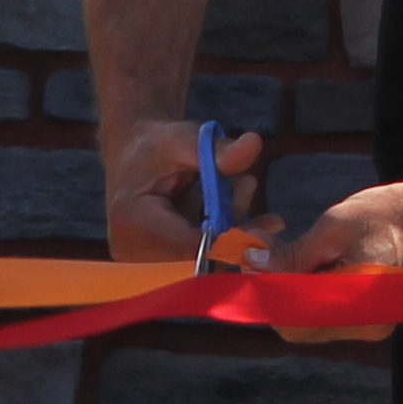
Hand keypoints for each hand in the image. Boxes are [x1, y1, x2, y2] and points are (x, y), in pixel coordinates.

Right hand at [103, 118, 255, 262]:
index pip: (188, 245)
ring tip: (249, 190)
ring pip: (205, 260)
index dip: (230, 239)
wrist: (133, 154)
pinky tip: (242, 207)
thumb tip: (254, 143)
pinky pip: (202, 257)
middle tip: (269, 214)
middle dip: (238, 234)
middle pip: (199, 257)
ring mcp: (146, 260)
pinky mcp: (160, 263)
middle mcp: (134, 249)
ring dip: (234, 233)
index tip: (266, 223)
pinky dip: (225, 235)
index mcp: (133, 220)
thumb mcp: (185, 140)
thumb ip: (218, 150)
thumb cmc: (156, 145)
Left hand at [266, 171, 402, 346]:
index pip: (292, 319)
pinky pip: (328, 314)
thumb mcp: (335, 225)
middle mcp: (367, 325)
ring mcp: (371, 325)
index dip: (263, 293)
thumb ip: (294, 254)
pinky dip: (308, 290)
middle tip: (263, 251)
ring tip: (284, 248)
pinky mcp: (371, 317)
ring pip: (310, 320)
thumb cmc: (392, 213)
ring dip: (288, 289)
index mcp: (361, 302)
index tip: (249, 261)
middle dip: (273, 291)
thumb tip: (254, 266)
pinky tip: (307, 259)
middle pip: (298, 325)